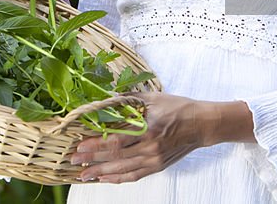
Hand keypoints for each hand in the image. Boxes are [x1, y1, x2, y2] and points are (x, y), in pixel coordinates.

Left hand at [69, 92, 213, 183]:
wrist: (202, 125)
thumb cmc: (179, 108)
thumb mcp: (154, 98)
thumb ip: (129, 99)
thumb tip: (106, 98)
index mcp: (148, 128)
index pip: (117, 140)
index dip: (97, 145)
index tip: (80, 146)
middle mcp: (150, 147)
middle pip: (116, 157)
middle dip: (92, 160)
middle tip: (74, 161)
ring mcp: (154, 160)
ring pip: (123, 170)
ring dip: (101, 173)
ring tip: (84, 174)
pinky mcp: (157, 167)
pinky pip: (134, 176)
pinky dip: (118, 179)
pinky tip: (105, 178)